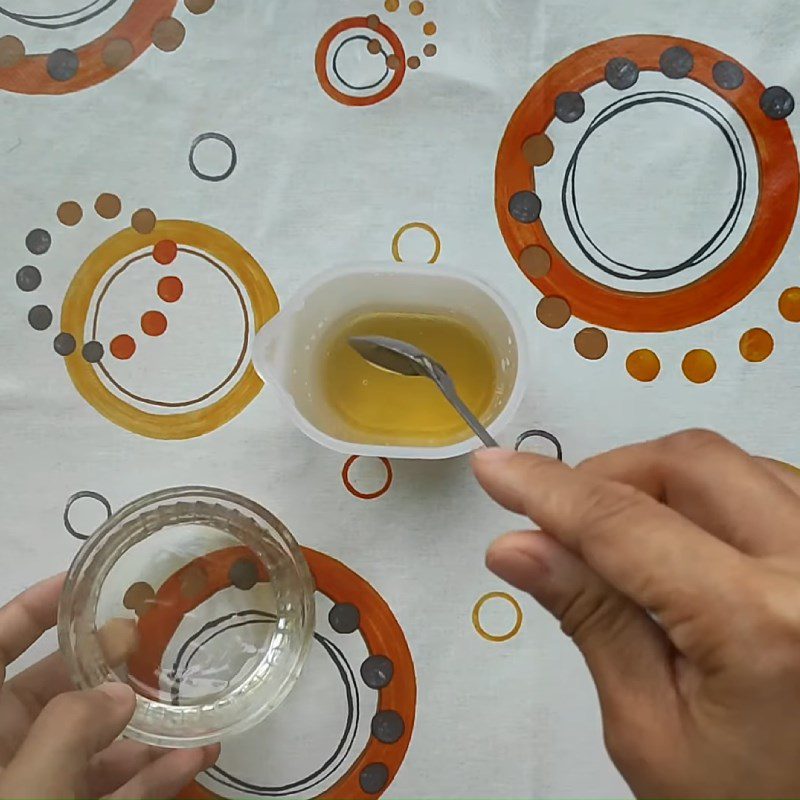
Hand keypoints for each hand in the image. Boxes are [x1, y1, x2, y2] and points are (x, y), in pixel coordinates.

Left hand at [0, 574, 218, 798]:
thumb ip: (71, 730)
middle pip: (55, 691)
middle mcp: (8, 752)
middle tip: (148, 640)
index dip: (33, 609)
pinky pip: (112, 789)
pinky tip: (195, 755)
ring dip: (145, 727)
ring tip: (193, 703)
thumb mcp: (29, 787)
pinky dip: (152, 774)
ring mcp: (40, 788)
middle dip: (106, 663)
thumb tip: (121, 694)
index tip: (83, 583)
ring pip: (93, 744)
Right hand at [473, 431, 799, 798]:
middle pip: (688, 464)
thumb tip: (520, 547)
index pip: (624, 524)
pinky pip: (772, 484)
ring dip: (660, 483)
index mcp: (763, 626)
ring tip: (621, 542)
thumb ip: (591, 619)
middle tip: (561, 521)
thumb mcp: (650, 728)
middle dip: (608, 476)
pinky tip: (684, 542)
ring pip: (732, 463)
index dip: (547, 489)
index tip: (496, 469)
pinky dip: (711, 496)